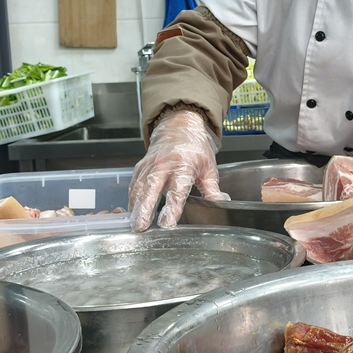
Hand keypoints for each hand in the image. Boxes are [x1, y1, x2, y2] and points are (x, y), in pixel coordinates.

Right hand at [129, 109, 228, 230]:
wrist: (179, 126)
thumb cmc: (194, 148)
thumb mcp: (208, 167)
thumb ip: (211, 188)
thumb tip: (221, 203)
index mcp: (183, 165)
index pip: (177, 190)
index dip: (172, 207)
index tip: (167, 222)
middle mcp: (164, 165)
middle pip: (151, 188)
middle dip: (145, 208)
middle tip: (140, 226)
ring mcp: (150, 165)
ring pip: (139, 187)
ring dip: (135, 206)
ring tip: (134, 224)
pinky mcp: (140, 167)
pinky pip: (134, 185)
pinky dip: (132, 199)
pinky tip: (131, 212)